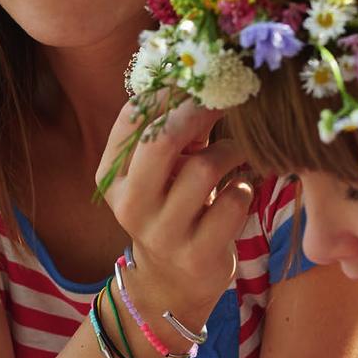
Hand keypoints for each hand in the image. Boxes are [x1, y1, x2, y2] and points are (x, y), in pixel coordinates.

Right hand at [96, 98, 253, 332]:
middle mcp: (131, 204)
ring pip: (204, 168)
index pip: (133, 117)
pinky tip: (240, 191)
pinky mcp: (198, 255)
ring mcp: (163, 233)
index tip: (202, 75)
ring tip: (239, 154)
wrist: (172, 285)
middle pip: (162, 140)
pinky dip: (245, 188)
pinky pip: (233, 202)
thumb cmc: (172, 209)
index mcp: (112, 176)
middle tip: (227, 96)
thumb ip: (173, 129)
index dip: (172, 89)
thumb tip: (205, 72)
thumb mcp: (160, 172)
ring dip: (232, 152)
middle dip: (199, 110)